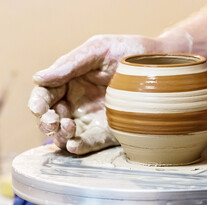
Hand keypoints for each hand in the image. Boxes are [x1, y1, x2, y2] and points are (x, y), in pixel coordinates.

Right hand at [28, 33, 190, 153]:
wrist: (160, 64)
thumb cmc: (129, 52)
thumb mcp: (99, 49)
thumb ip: (70, 64)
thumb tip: (39, 78)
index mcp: (72, 80)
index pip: (47, 93)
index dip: (38, 102)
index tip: (39, 107)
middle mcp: (79, 101)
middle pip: (53, 116)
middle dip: (47, 121)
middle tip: (53, 121)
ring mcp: (94, 117)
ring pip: (67, 133)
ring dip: (61, 135)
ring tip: (68, 128)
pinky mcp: (110, 130)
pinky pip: (91, 142)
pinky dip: (80, 146)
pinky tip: (75, 145)